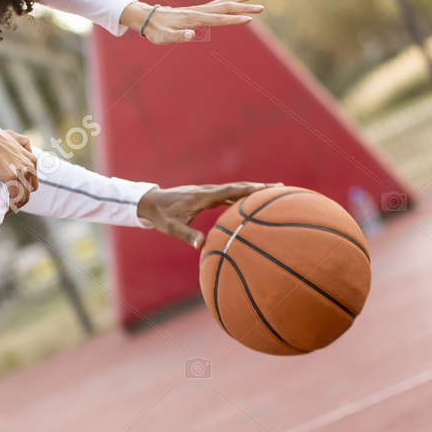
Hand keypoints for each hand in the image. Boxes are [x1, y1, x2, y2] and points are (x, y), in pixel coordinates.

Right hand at [0, 122, 37, 207]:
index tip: (12, 193)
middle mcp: (30, 164)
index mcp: (30, 157)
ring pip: (24, 196)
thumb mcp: (10, 137)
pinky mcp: (13, 176)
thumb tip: (4, 161)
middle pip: (30, 189)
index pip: (32, 179)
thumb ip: (14, 147)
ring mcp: (22, 171)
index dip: (22, 188)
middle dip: (20, 197)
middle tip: (7, 203)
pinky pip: (15, 197)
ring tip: (4, 209)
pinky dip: (9, 206)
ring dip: (15, 204)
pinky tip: (2, 209)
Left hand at [120, 0, 264, 43]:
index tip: (249, 19)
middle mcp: (199, 11)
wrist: (148, 18)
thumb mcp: (164, 38)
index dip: (233, 20)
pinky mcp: (198, 10)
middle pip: (226, 8)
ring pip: (224, 2)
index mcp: (195, 19)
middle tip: (261, 7)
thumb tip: (192, 35)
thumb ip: (178, 36)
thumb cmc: (156, 31)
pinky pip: (217, 2)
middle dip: (243, 8)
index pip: (218, 20)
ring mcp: (200, 9)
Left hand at [136, 182, 278, 247]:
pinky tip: (253, 199)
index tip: (264, 189)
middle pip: (237, 187)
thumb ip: (187, 235)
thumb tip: (201, 245)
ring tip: (274, 191)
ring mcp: (208, 192)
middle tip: (280, 187)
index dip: (246, 190)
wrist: (152, 202)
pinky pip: (228, 194)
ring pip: (234, 189)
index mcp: (202, 197)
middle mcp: (208, 191)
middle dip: (258, 187)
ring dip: (253, 189)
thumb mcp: (172, 228)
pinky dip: (242, 195)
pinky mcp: (207, 195)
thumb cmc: (162, 216)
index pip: (228, 191)